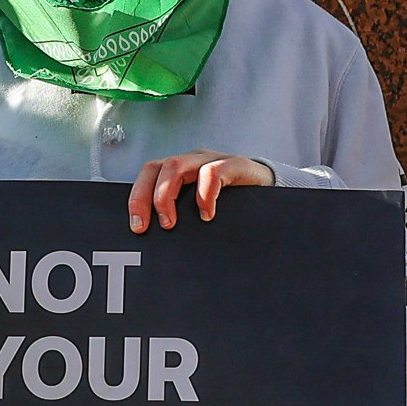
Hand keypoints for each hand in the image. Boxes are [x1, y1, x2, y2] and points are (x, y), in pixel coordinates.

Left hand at [128, 150, 273, 231]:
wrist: (269, 188)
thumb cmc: (232, 203)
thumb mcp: (200, 209)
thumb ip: (182, 217)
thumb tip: (157, 245)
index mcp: (179, 171)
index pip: (148, 175)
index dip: (137, 198)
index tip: (137, 226)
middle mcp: (191, 161)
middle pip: (155, 168)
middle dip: (145, 197)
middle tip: (146, 226)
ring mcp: (211, 160)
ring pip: (176, 166)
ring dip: (166, 195)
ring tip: (171, 223)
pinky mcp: (234, 164)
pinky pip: (213, 172)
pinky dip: (205, 194)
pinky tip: (207, 214)